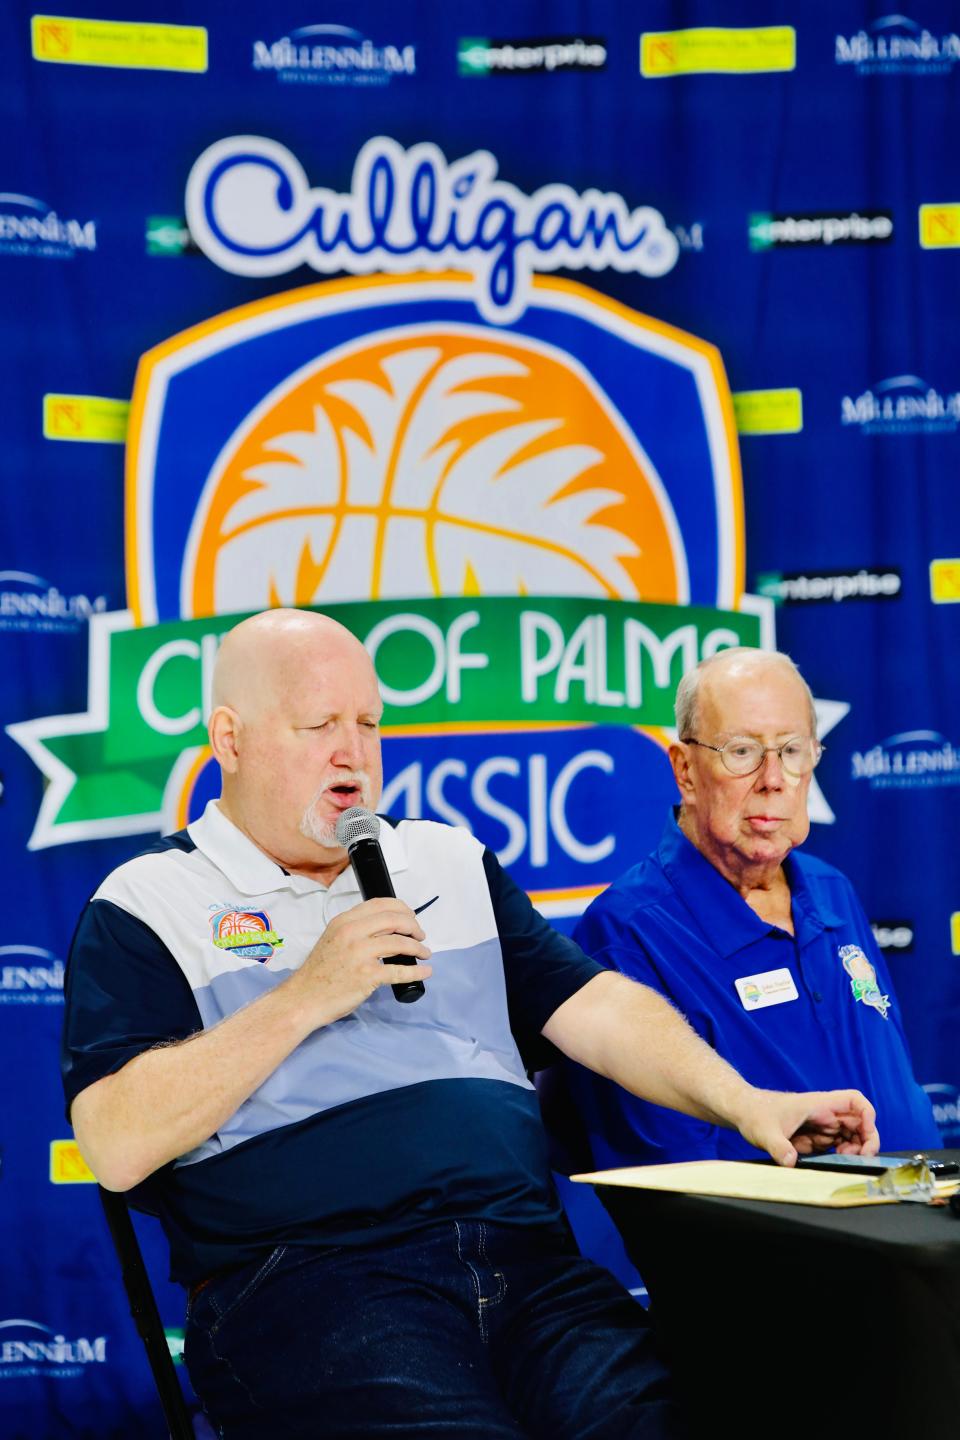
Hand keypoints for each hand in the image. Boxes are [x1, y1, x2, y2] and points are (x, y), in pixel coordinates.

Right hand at [288, 898, 432, 1025]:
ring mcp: (360, 954)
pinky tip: (425, 971)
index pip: (379, 905)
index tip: (410, 916)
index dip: (401, 908)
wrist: (304, 998)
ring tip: (424, 952)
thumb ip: (354, 930)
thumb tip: (384, 929)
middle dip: (413, 926)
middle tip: (420, 935)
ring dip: (417, 948)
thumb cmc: (318, 972)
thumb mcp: (332, 939)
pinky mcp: (368, 975)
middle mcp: (352, 933)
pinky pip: (400, 971)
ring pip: (400, 943)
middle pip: (394, 920)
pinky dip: (417, 971)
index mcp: (344, 922)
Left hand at [735, 1088, 879, 1167]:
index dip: (867, 1115)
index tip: (865, 1134)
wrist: (744, 1111)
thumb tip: (790, 1162)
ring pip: (852, 1136)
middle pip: (860, 1123)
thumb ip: (778, 1147)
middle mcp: (824, 1114)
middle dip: (866, 1141)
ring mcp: (822, 1125)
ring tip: (844, 1162)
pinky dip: (843, 1155)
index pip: (854, 1100)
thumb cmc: (755, 1114)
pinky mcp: (816, 1137)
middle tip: (860, 1159)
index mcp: (818, 1104)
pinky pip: (838, 1146)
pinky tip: (835, 1162)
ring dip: (855, 1150)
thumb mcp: (765, 1132)